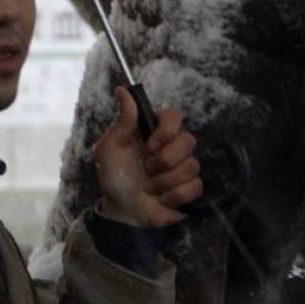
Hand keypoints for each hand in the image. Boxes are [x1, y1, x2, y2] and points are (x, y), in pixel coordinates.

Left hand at [93, 86, 203, 226]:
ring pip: (192, 165)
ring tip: (149, 187)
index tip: (150, 145)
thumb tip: (122, 90)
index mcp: (153, 132)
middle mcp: (171, 146)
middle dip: (165, 161)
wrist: (122, 213)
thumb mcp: (109, 149)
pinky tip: (161, 199)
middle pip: (188, 140)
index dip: (167, 130)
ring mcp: (182, 168)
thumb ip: (122, 121)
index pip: (174, 115)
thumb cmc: (113, 179)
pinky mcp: (190, 188)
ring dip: (165, 181)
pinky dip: (175, 196)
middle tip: (146, 170)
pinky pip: (195, 186)